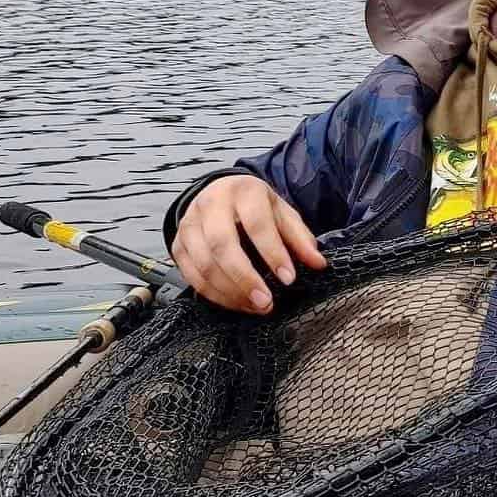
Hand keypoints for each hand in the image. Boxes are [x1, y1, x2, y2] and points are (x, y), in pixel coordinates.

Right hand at [171, 175, 326, 312]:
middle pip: (222, 245)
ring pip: (204, 264)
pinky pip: (192, 276)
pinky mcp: (178, 245)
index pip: (257, 224)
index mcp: (243, 192)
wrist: (219, 193)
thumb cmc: (253, 206)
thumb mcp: (281, 213)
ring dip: (230, 292)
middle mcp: (211, 205)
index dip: (273, 253)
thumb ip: (299, 238)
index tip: (288, 279)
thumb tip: (317, 263)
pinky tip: (236, 302)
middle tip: (266, 301)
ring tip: (256, 305)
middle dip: (245, 278)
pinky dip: (214, 294)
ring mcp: (190, 225)